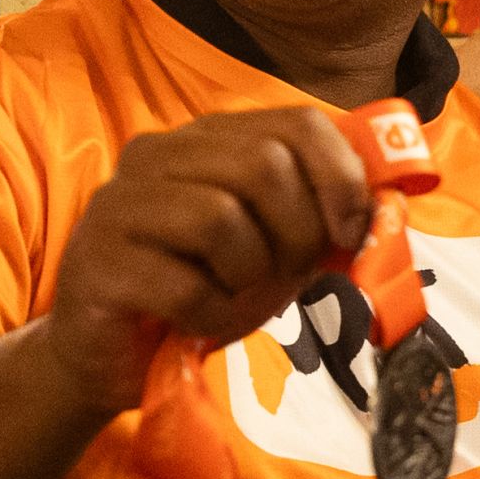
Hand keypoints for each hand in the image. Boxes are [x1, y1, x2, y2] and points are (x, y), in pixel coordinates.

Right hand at [34, 107, 370, 413]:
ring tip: (230, 297)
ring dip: (248, 277)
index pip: (297, 123)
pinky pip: (186, 284)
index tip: (351, 232)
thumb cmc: (201, 291)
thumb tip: (380, 210)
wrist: (113, 355)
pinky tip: (194, 322)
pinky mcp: (99, 263)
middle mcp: (155, 154)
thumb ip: (319, 218)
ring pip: (222, 217)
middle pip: (264, 165)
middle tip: (285, 277)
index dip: (342, 178)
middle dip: (297, 233)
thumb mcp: (274, 249)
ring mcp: (119, 204)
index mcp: (205, 139)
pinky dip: (210, 315)